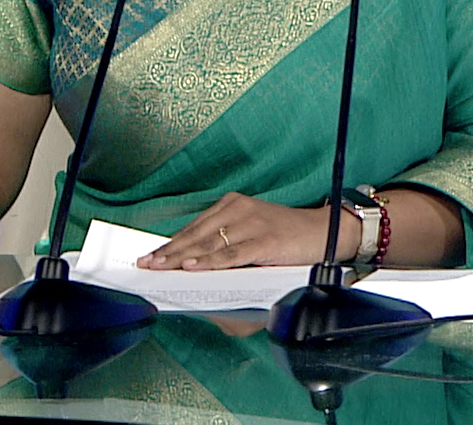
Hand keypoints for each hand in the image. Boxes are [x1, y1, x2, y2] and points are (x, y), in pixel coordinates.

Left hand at [135, 192, 337, 270]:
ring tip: (162, 268)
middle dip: (169, 252)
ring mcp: (251, 223)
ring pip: (210, 244)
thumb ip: (225, 245)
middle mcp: (238, 209)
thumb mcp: (251, 234)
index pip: (193, 227)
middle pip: (196, 235)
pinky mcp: (264, 240)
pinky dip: (211, 262)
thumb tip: (193, 265)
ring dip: (183, 259)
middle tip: (148, 264)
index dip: (170, 244)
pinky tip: (194, 268)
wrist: (324, 233)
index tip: (150, 256)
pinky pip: (232, 254)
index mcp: (231, 205)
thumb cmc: (285, 237)